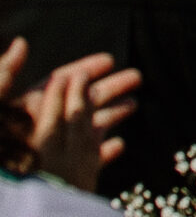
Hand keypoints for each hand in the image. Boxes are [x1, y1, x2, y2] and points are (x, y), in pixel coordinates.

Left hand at [2, 46, 139, 191]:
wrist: (0, 196)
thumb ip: (5, 75)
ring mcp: (56, 154)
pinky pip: (87, 164)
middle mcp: (47, 129)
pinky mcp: (63, 180)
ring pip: (89, 130)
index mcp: (30, 111)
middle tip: (136, 77)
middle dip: (110, 88)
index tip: (109, 59)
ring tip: (135, 104)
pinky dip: (105, 153)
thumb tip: (20, 43)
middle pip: (83, 103)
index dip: (86, 69)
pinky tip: (120, 145)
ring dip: (113, 116)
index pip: (62, 83)